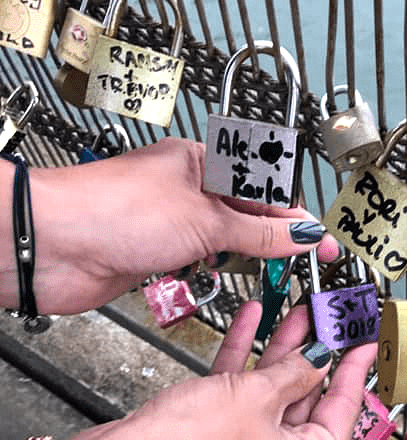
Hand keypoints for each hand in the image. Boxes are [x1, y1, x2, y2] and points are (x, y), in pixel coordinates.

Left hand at [21, 138, 336, 313]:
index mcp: (202, 163)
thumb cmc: (110, 210)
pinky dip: (219, 270)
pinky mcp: (155, 253)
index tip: (323, 241)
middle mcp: (188, 189)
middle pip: (248, 215)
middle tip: (311, 263)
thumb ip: (259, 233)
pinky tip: (233, 276)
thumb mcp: (204, 220)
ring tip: (280, 272)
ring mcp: (171, 223)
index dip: (297, 216)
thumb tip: (303, 235)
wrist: (49, 245)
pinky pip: (200, 261)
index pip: (264, 189)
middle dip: (278, 238)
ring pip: (225, 240)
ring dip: (250, 256)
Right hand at [71, 302, 376, 439]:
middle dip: (314, 351)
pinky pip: (239, 392)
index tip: (364, 339)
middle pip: (308, 399)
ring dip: (280, 348)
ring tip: (295, 308)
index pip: (345, 411)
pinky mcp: (213, 438)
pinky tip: (251, 320)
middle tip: (329, 316)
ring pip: (272, 392)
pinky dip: (245, 357)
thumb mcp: (256, 399)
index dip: (355, 369)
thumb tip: (319, 356)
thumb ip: (294, 373)